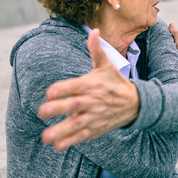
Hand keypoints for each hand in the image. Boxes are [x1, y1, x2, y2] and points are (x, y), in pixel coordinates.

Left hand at [37, 29, 139, 150]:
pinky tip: (58, 146)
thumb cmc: (115, 83)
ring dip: (61, 131)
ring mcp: (94, 116)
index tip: (50, 92)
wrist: (136, 104)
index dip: (63, 88)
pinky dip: (71, 141)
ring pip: (76, 124)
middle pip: (74, 105)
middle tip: (41, 111)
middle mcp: (93, 100)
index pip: (76, 86)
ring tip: (45, 137)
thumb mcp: (107, 66)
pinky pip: (82, 135)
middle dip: (58, 109)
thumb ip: (96, 50)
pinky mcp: (96, 128)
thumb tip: (94, 31)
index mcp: (93, 84)